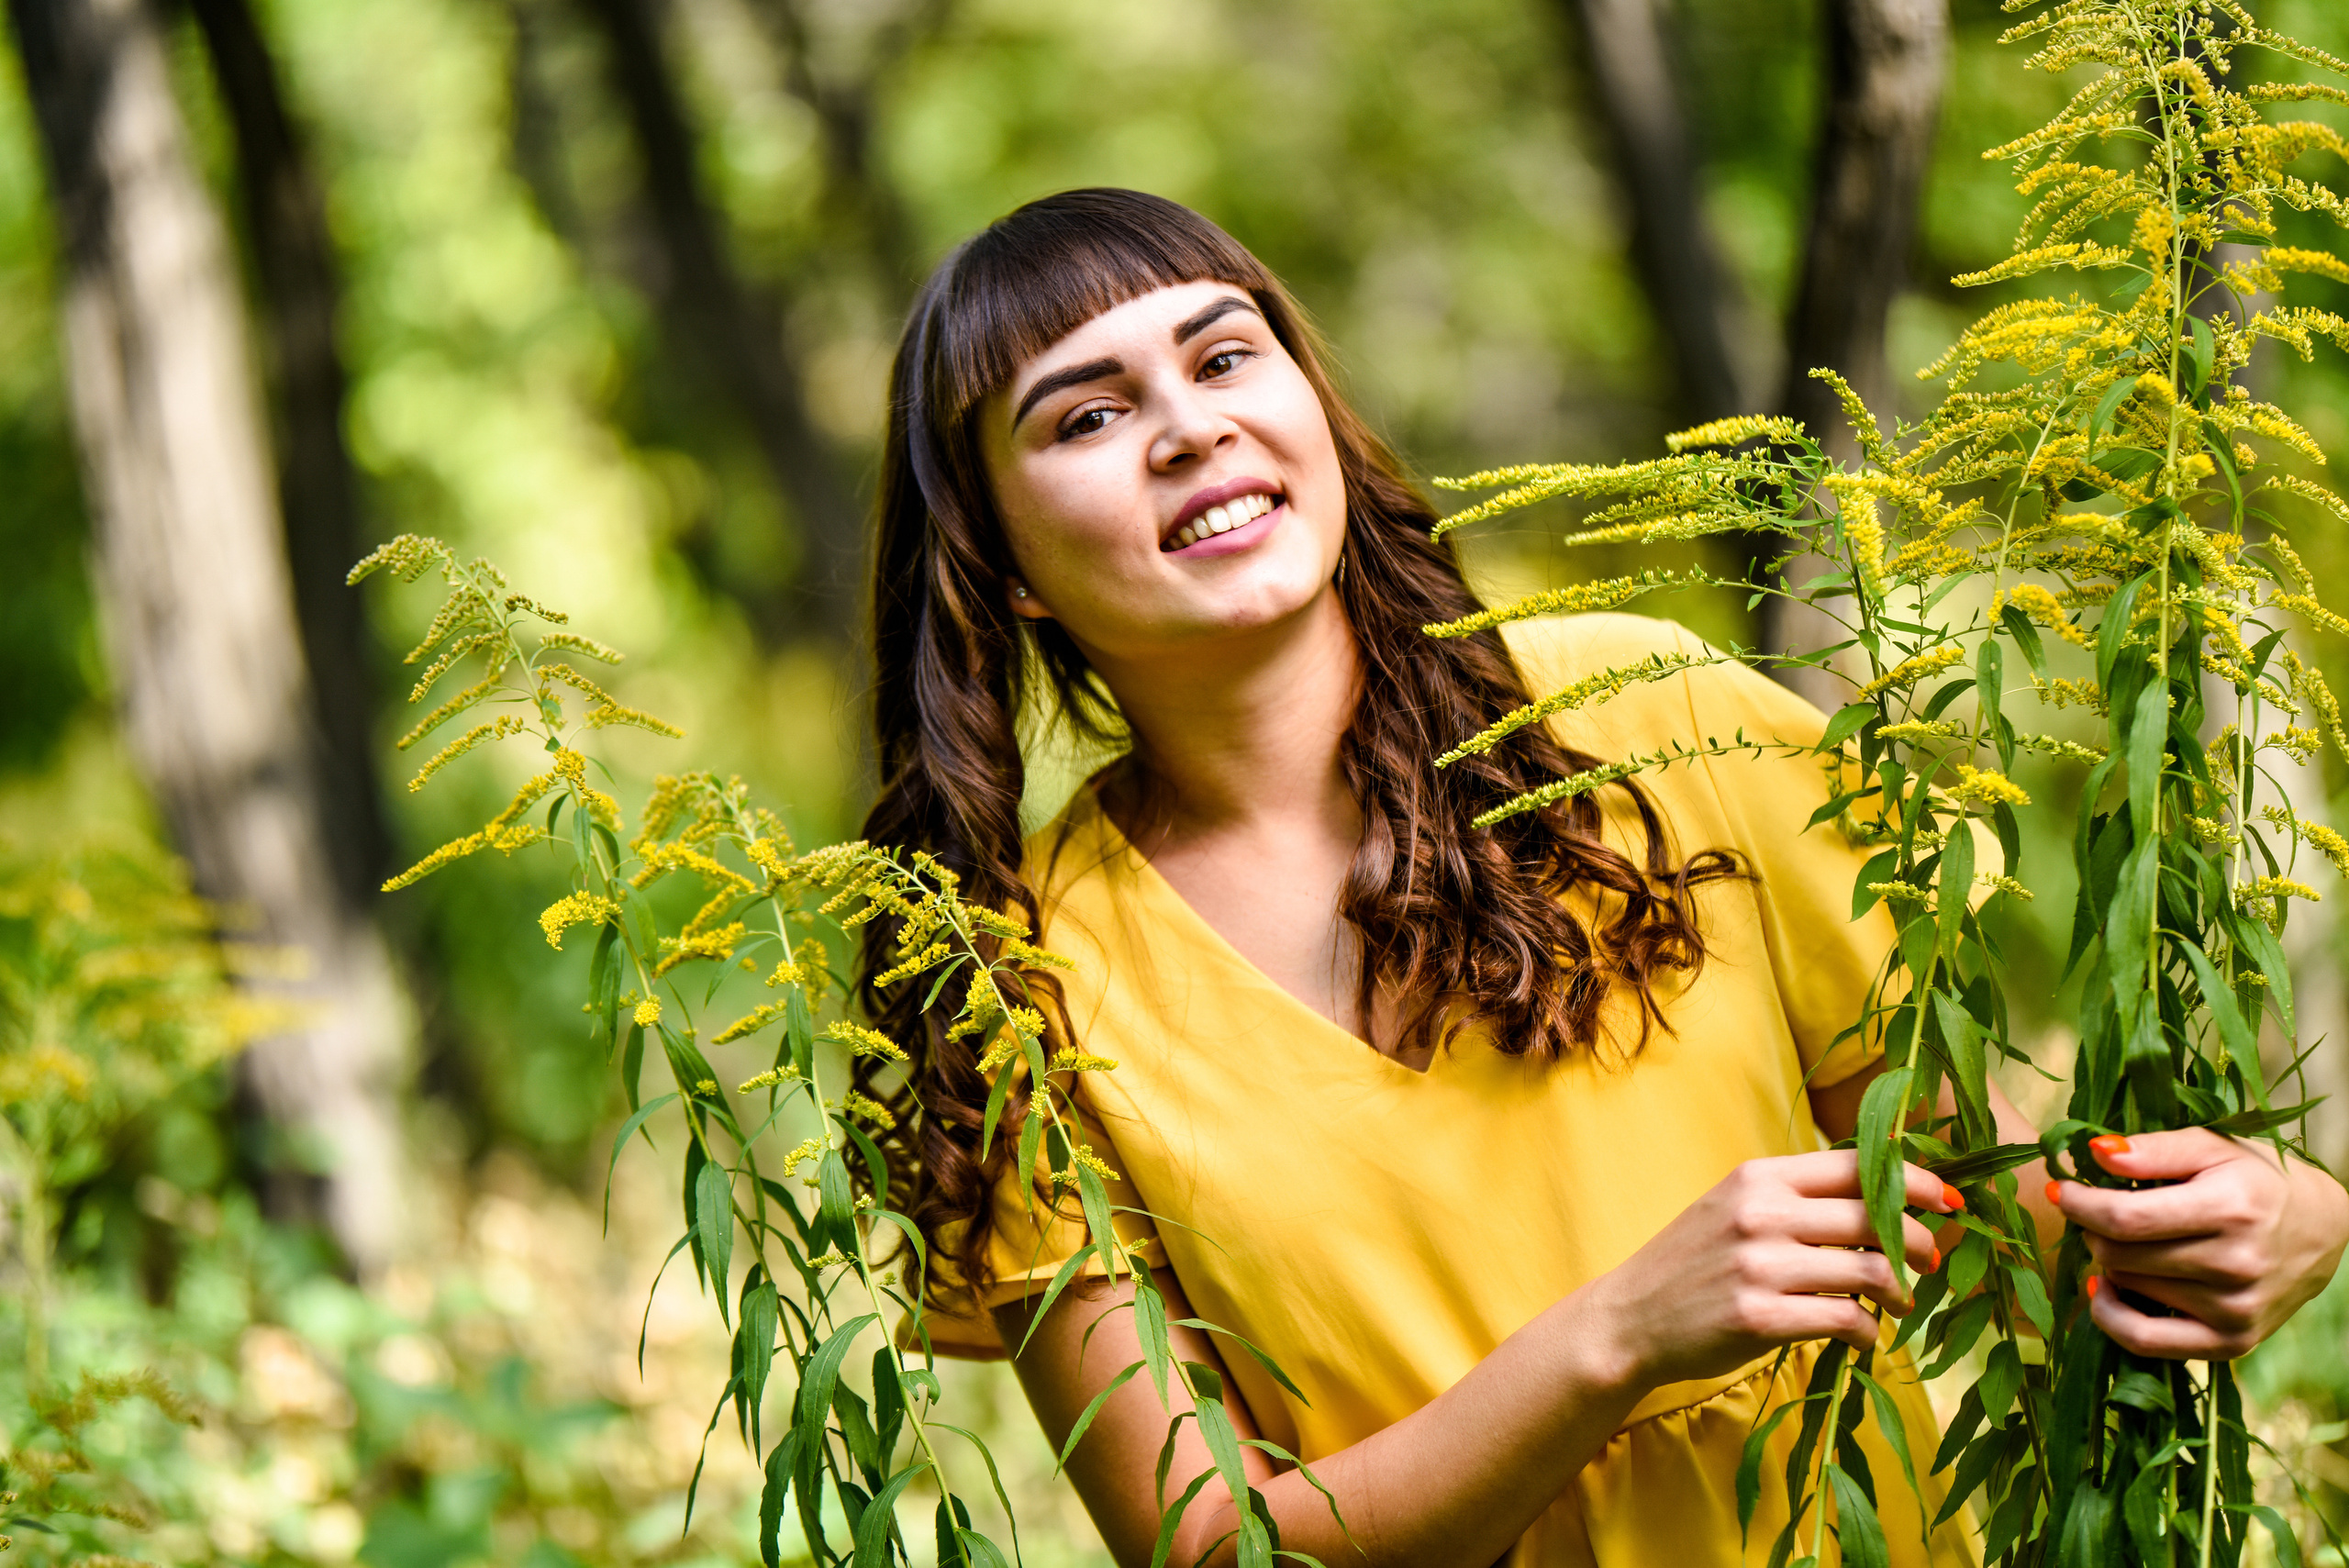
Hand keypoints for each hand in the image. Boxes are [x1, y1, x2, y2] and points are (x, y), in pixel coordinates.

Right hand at [1585, 1151, 1960, 1389]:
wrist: (1628, 1318)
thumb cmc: (1691, 1265)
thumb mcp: (1733, 1209)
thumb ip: (1794, 1200)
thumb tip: (1881, 1202)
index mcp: (1759, 1177)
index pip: (1857, 1164)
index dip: (1913, 1179)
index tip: (1946, 1200)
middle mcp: (1761, 1212)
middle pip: (1876, 1214)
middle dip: (1921, 1240)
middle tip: (1932, 1262)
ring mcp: (1760, 1265)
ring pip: (1871, 1268)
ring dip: (1901, 1290)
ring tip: (1901, 1302)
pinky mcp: (1760, 1317)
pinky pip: (1846, 1319)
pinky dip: (1869, 1332)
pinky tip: (1864, 1338)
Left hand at [2052, 1129, 2348, 1358]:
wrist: (2323, 1230)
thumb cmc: (2255, 1179)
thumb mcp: (2212, 1147)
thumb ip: (2154, 1149)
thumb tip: (2096, 1151)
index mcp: (2231, 1209)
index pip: (2124, 1218)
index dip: (2078, 1203)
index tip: (2060, 1188)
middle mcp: (2236, 1265)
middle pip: (2118, 1255)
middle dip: (2093, 1229)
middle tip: (2100, 1213)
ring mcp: (2235, 1310)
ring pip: (2127, 1287)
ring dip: (2110, 1262)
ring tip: (2129, 1241)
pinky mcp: (2231, 1343)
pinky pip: (2145, 1342)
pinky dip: (2111, 1316)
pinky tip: (2105, 1289)